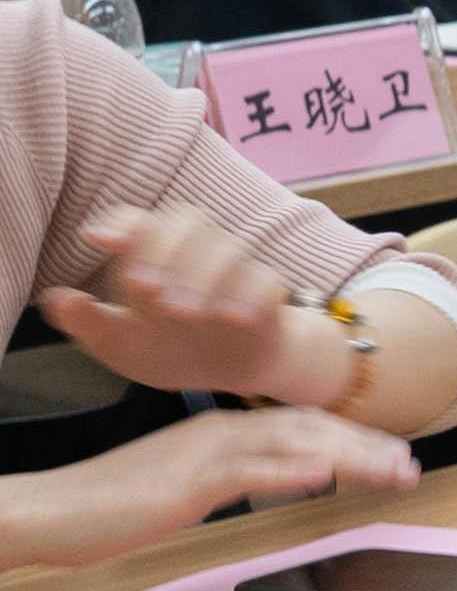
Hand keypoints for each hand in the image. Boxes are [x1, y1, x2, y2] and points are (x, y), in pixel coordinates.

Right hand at [0, 409, 416, 572]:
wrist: (51, 509)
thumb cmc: (111, 502)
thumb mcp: (186, 484)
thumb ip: (231, 477)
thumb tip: (274, 481)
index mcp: (221, 430)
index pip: (303, 427)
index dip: (354, 438)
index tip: (394, 457)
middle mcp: (220, 432)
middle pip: (310, 431)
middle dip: (367, 447)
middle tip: (410, 466)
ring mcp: (203, 455)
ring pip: (292, 446)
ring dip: (349, 457)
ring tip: (391, 471)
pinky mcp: (184, 484)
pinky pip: (246, 473)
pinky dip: (289, 473)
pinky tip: (324, 478)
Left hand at [40, 213, 314, 401]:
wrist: (230, 370)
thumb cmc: (168, 349)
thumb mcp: (120, 344)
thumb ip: (89, 323)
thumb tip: (55, 299)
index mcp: (153, 257)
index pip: (138, 221)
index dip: (121, 224)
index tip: (100, 241)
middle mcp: (195, 253)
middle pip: (187, 221)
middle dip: (164, 252)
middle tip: (144, 291)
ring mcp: (235, 269)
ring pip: (228, 247)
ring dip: (203, 275)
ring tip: (184, 313)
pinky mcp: (267, 292)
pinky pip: (265, 280)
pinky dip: (249, 295)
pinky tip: (231, 319)